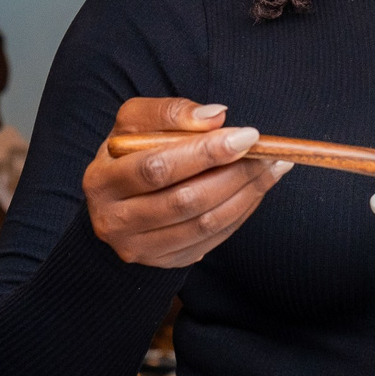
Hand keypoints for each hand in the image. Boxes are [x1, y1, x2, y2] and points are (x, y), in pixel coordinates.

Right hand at [84, 97, 283, 269]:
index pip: (158, 168)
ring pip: (204, 224)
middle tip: (268, 153)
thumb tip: (216, 117)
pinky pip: (212, 239)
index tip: (246, 135)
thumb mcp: (134, 122)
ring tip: (273, 168)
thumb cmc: (129, 153)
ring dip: (246, 195)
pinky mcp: (165, 262)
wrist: (115, 199)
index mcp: (102, 181)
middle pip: (185, 200)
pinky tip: (256, 189)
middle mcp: (115, 222)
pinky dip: (241, 213)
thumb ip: (171, 113)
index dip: (205, 152)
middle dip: (234, 174)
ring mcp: (140, 248)